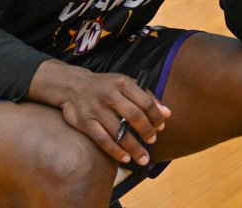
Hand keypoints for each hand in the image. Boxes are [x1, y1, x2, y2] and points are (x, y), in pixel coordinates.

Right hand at [30, 61, 170, 165]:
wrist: (73, 85)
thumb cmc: (106, 86)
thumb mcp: (125, 84)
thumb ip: (146, 97)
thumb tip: (167, 113)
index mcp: (123, 83)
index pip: (145, 101)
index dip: (155, 116)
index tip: (161, 127)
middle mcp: (110, 94)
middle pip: (134, 115)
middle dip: (146, 131)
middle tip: (153, 140)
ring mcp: (96, 109)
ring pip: (118, 131)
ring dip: (133, 147)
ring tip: (143, 157)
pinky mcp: (85, 122)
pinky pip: (103, 140)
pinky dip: (115, 151)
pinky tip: (125, 158)